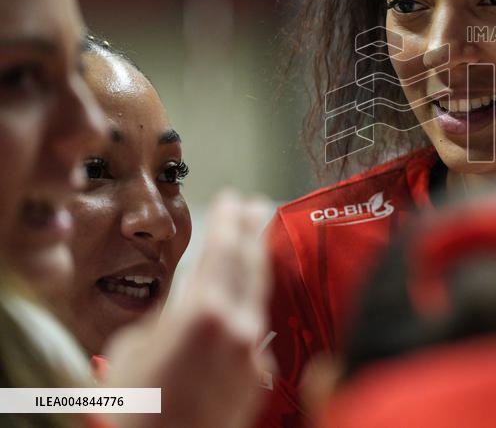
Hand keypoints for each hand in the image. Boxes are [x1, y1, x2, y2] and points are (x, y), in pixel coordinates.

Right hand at [104, 190, 272, 427]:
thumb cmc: (128, 406)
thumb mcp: (134, 346)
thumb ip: (169, 318)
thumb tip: (184, 312)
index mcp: (204, 312)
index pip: (223, 251)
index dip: (229, 221)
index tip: (234, 199)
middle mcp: (238, 329)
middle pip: (251, 267)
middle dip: (253, 233)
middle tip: (257, 206)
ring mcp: (253, 356)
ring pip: (258, 300)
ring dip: (256, 269)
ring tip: (256, 244)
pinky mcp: (257, 381)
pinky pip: (255, 338)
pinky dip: (248, 316)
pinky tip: (244, 306)